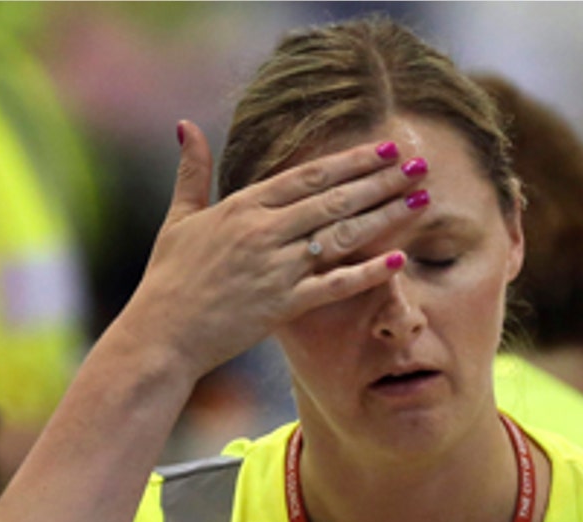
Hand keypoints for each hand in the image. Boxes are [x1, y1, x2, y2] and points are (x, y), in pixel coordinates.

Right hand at [110, 120, 429, 383]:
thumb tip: (186, 126)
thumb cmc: (169, 278)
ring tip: (421, 201)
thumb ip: (192, 172)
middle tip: (419, 165)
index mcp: (243, 206)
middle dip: (381, 181)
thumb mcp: (179, 218)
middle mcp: (263, 230)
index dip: (351, 161)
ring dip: (385, 216)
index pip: (308, 176)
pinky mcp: (282, 305)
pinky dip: (367, 272)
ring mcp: (274, 267)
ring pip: (341, 235)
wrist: (161, 334)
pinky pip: (334, 285)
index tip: (385, 149)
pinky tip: (400, 259)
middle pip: (334, 199)